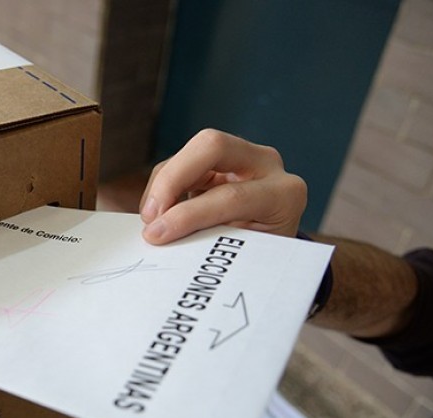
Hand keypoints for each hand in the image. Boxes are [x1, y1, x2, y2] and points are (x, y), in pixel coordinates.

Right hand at [139, 129, 306, 244]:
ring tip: (151, 218)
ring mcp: (244, 155)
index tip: (157, 235)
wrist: (274, 246)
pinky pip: (183, 160)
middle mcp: (268, 164)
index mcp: (283, 195)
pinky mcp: (221, 156)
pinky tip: (159, 210)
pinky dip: (164, 183)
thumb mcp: (244, 255)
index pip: (231, 196)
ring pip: (193, 149)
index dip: (188, 215)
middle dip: (172, 178)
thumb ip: (213, 243)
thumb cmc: (259, 256)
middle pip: (212, 146)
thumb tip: (164, 239)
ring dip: (163, 183)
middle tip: (149, 215)